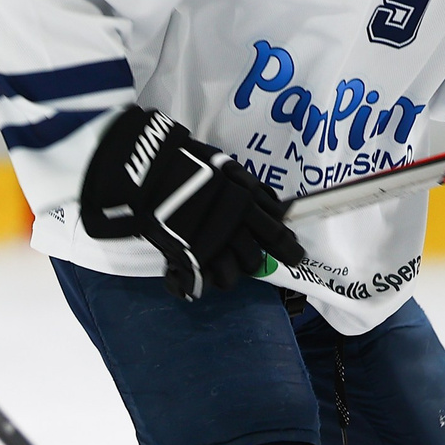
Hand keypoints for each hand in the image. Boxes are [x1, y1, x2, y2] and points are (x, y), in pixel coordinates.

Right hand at [79, 107, 303, 299]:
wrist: (150, 169)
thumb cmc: (186, 161)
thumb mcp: (225, 166)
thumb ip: (248, 187)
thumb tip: (273, 208)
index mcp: (247, 201)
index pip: (278, 234)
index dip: (287, 248)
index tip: (294, 254)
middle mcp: (234, 225)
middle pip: (254, 259)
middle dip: (251, 260)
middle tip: (244, 257)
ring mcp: (212, 243)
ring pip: (231, 276)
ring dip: (224, 273)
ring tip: (214, 265)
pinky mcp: (188, 257)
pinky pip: (201, 283)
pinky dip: (194, 283)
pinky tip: (190, 278)